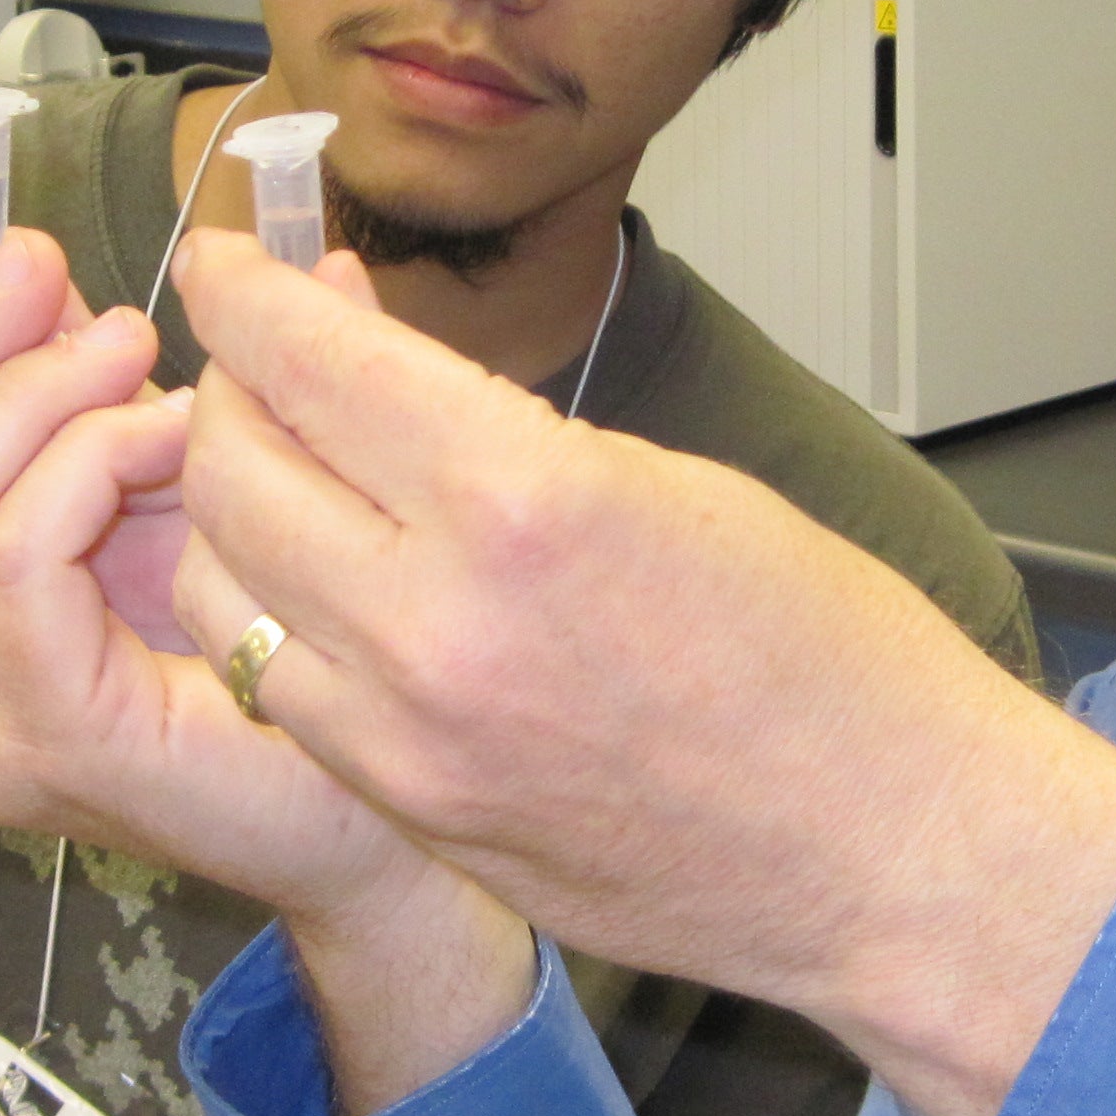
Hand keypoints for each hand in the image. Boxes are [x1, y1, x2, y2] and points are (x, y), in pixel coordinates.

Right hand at [0, 218, 425, 922]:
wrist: (374, 808)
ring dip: (21, 399)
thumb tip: (64, 253)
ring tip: (128, 341)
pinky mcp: (46, 745)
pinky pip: (14, 558)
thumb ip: (106, 388)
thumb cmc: (275, 656)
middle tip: (37, 261)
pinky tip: (165, 432)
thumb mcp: (166, 486)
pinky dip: (79, 464)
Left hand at [170, 232, 1115, 1115]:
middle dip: (230, 395)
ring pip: (221, 592)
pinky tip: (331, 591)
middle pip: (230, 469)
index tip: (228, 262)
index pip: (306, 359)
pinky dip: (274, 625)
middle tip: (267, 368)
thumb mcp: (671, 478)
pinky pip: (278, 695)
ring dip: (233, 517)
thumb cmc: (832, 658)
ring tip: (294, 480)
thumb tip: (368, 358)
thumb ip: (494, 423)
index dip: (246, 290)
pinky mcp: (410, 816)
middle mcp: (438, 622)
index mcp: (524, 499)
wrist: (893, 854)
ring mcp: (408, 738)